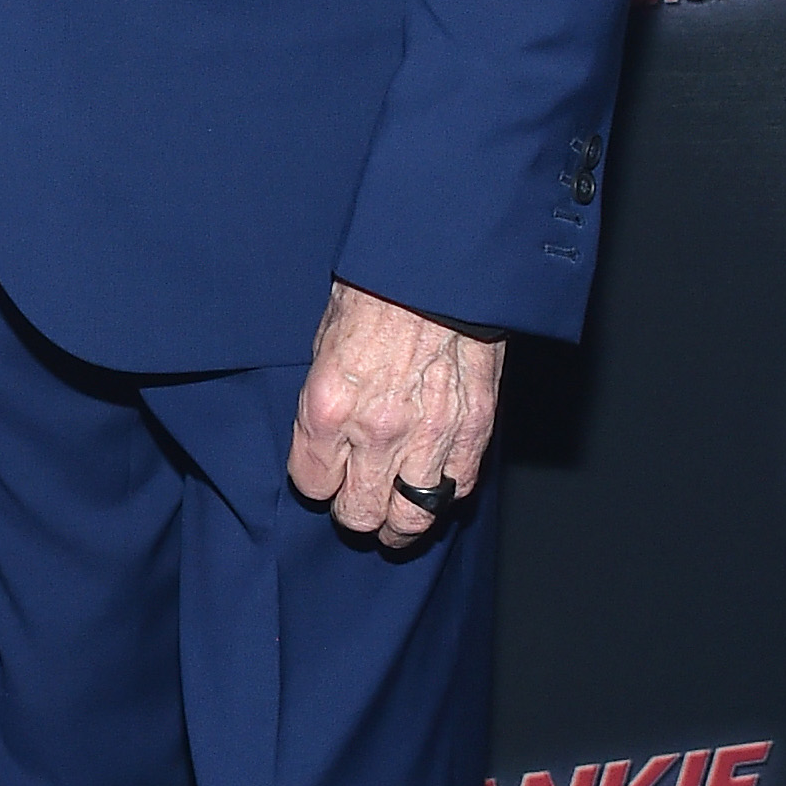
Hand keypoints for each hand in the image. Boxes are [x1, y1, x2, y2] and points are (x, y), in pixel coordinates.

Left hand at [288, 280, 502, 549]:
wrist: (439, 264)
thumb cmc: (377, 286)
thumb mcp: (325, 335)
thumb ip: (326, 394)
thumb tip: (326, 431)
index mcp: (330, 405)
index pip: (312, 484)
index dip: (317, 478)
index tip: (325, 470)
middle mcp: (377, 431)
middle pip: (359, 514)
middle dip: (354, 510)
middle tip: (358, 498)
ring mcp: (429, 436)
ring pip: (411, 519)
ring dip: (400, 522)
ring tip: (396, 517)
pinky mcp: (474, 430)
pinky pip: (457, 490)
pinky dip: (445, 494)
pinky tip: (434, 485)